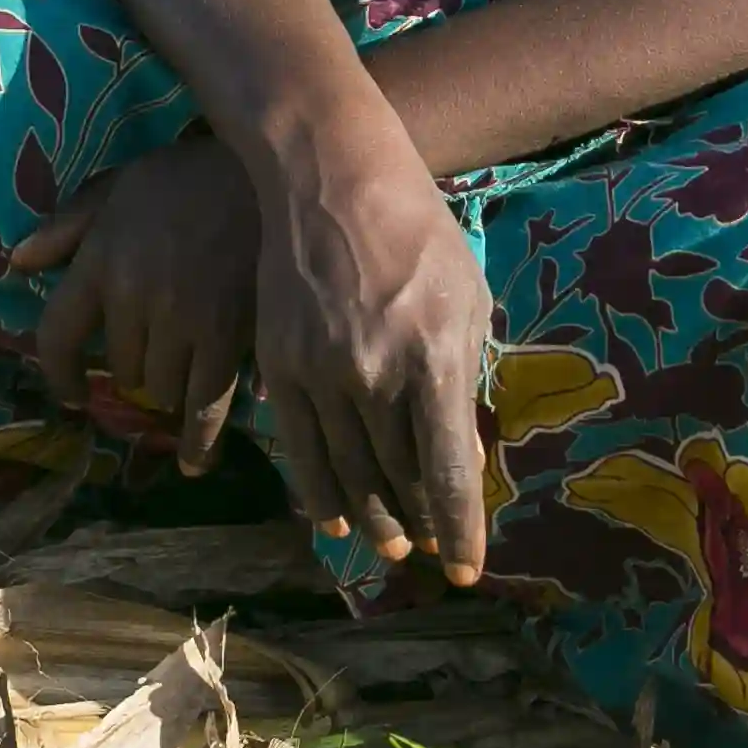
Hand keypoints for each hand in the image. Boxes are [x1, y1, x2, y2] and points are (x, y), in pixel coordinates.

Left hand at [10, 136, 260, 473]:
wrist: (270, 172)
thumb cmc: (192, 177)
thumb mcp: (121, 186)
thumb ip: (67, 226)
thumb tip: (17, 264)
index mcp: (100, 260)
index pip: (57, 334)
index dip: (60, 373)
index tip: (71, 394)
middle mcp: (133, 296)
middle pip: (122, 368)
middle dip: (135, 369)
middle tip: (160, 358)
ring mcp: (181, 320)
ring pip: (160, 390)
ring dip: (169, 390)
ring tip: (188, 376)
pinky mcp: (226, 337)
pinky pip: (204, 405)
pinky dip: (198, 440)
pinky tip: (193, 460)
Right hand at [251, 96, 493, 584]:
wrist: (331, 178)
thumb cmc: (418, 232)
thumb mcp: (468, 297)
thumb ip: (465, 371)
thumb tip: (461, 440)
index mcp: (435, 357)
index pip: (448, 469)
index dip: (460, 527)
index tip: (466, 569)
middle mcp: (377, 374)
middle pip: (398, 477)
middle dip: (419, 524)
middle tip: (429, 553)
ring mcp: (322, 373)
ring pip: (348, 472)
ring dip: (372, 518)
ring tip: (389, 547)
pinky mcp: (280, 366)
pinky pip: (300, 448)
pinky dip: (319, 490)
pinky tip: (334, 516)